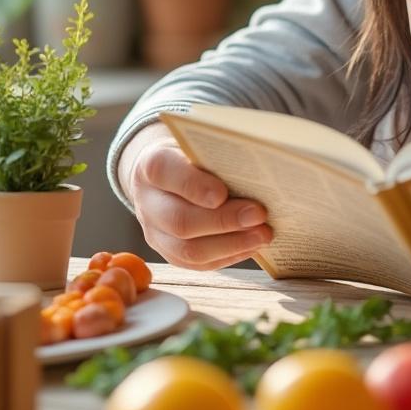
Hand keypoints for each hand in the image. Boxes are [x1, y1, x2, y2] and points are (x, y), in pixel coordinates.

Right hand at [118, 122, 272, 269]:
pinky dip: (228, 256)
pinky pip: (197, 263)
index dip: (193, 185)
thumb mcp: (199, 146)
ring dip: (231, 244)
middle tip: (259, 215)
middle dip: (224, 220)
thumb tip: (258, 172)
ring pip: (188, 250)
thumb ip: (218, 155)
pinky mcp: (168, 253)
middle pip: (179, 219)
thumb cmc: (192, 157)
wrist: (167, 177)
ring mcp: (154, 232)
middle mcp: (147, 201)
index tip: (223, 194)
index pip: (164, 172)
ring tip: (263, 234)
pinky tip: (252, 245)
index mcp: (151, 164)